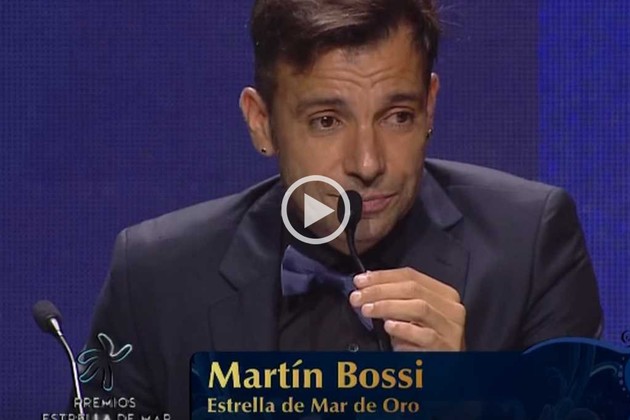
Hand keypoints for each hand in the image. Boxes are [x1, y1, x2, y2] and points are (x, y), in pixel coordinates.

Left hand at [349, 268, 465, 350]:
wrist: (444, 369)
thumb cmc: (424, 341)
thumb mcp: (410, 316)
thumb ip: (394, 299)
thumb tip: (367, 284)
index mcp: (443, 294)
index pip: (411, 275)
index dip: (382, 276)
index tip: (359, 281)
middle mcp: (451, 308)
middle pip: (413, 289)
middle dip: (380, 290)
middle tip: (358, 297)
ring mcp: (450, 328)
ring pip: (419, 308)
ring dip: (388, 306)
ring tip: (367, 310)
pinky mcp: (446, 348)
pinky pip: (425, 335)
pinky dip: (404, 329)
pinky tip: (389, 327)